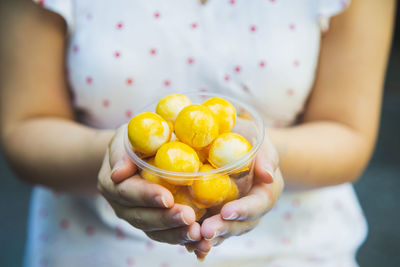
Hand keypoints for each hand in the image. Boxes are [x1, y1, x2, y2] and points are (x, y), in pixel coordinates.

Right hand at [97, 125, 201, 243]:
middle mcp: (122, 205)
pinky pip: (166, 235)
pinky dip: (182, 240)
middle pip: (141, 217)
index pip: (127, 192)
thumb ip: (121, 151)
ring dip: (176, 234)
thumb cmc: (135, 140)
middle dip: (166, 219)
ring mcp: (137, 217)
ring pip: (154, 231)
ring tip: (197, 234)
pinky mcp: (153, 224)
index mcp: (112, 183)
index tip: (167, 198)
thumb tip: (119, 172)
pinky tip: (200, 244)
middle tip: (189, 218)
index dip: (147, 196)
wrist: (137, 153)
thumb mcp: (126, 137)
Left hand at [185, 132, 283, 259]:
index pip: (259, 204)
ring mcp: (234, 216)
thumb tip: (268, 175)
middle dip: (224, 229)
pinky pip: (212, 232)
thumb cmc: (249, 140)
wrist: (236, 146)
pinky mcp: (217, 217)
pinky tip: (188, 246)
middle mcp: (251, 209)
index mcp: (266, 192)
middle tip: (207, 231)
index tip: (226, 211)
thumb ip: (266, 157)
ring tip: (195, 242)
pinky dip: (201, 241)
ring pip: (225, 232)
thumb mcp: (260, 143)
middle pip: (241, 224)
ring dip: (211, 238)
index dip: (244, 210)